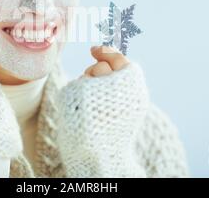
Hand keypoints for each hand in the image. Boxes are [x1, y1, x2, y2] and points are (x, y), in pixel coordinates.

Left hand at [55, 45, 149, 176]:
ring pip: (88, 75)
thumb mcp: (126, 103)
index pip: (120, 61)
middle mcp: (114, 87)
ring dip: (87, 83)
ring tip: (90, 106)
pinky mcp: (75, 95)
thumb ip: (119, 80)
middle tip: (94, 85)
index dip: (108, 52)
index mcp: (133, 91)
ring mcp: (93, 90)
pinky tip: (80, 112)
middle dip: (96, 72)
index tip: (94, 49)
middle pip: (101, 67)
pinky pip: (75, 87)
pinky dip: (76, 96)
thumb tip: (100, 51)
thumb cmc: (114, 132)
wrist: (101, 159)